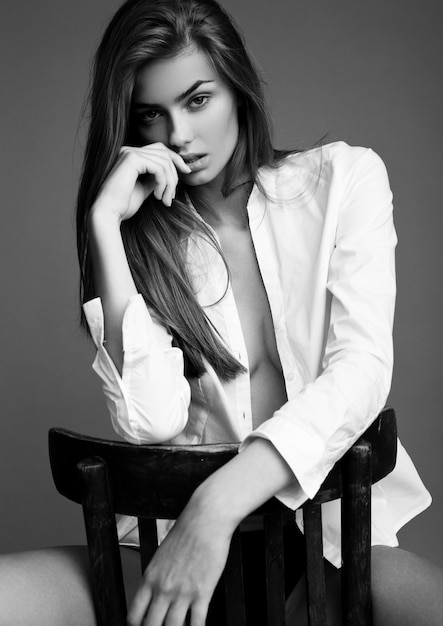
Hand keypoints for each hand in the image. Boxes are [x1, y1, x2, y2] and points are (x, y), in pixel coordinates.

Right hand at [92, 142, 190, 222]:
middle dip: (174, 174)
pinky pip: (159, 167)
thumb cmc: (123, 206)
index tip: (187, 172)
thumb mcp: (144, 189)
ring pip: (164, 162)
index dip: (176, 159)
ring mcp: (129, 153)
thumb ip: (155, 179)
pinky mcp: (132, 159)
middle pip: (165, 153)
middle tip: (171, 196)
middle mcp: (128, 150)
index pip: (160, 149)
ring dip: (170, 183)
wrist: (108, 214)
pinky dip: (164, 183)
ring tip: (165, 200)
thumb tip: (170, 174)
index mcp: (130, 156)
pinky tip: (158, 196)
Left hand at [127, 496, 233, 625]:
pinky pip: (197, 624)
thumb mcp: (161, 554)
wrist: (205, 520)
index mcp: (150, 577)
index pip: (135, 614)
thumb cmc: (186, 532)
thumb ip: (157, 576)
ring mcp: (182, 593)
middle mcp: (163, 588)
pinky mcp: (203, 593)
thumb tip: (157, 593)